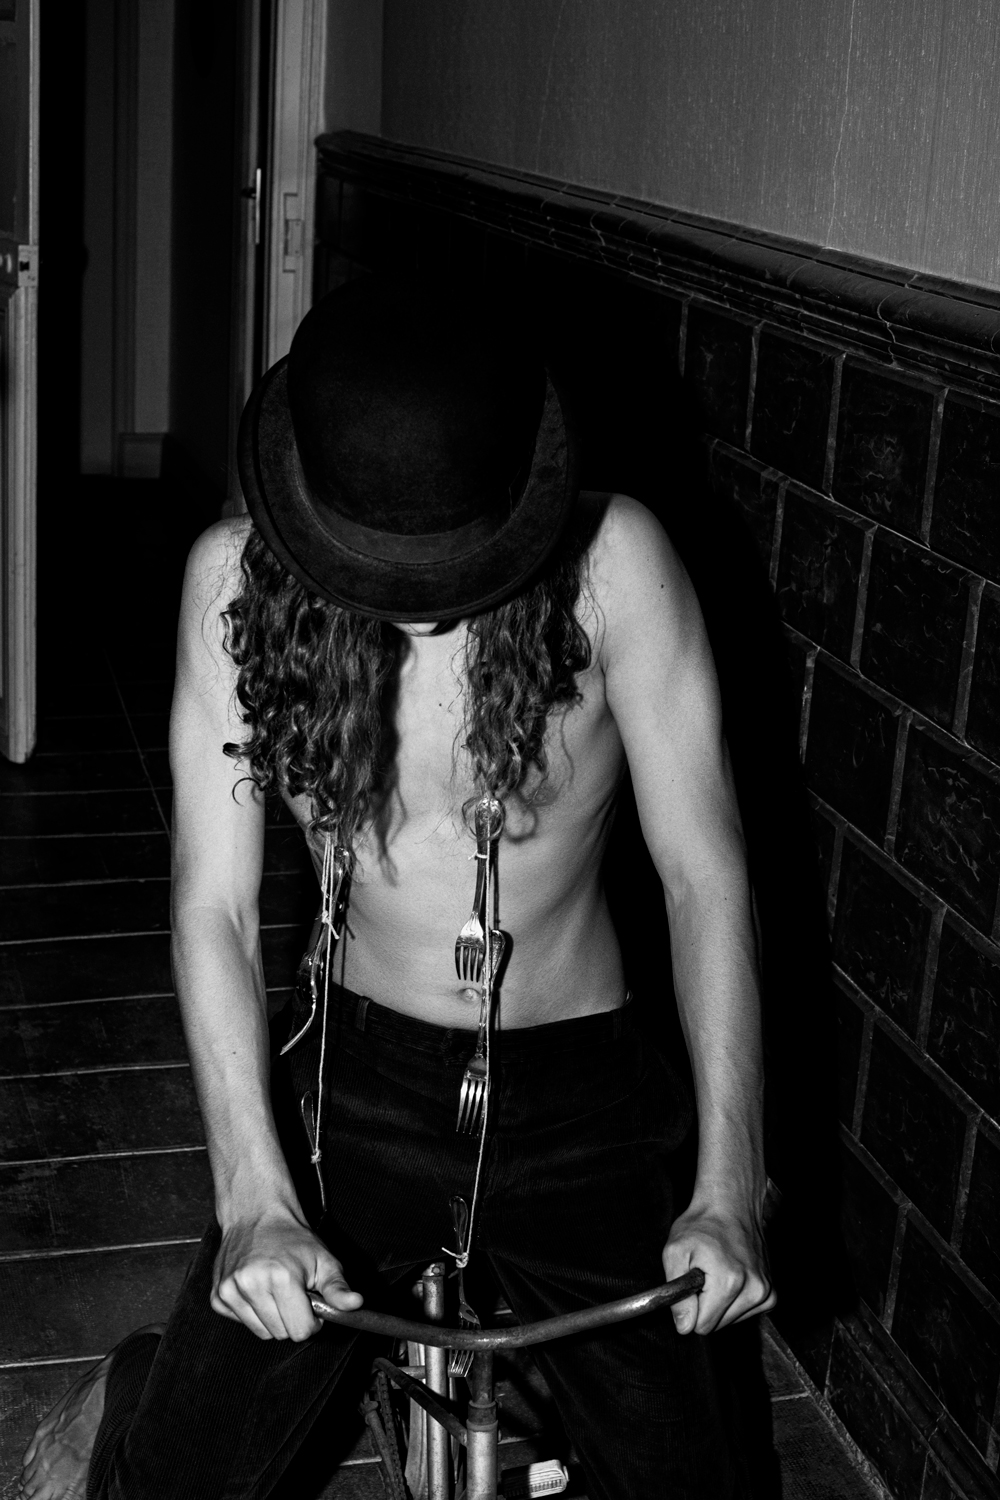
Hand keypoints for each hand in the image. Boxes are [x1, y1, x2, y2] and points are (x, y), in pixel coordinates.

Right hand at [212, 1207, 362, 1340]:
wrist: (256, 1215)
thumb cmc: (292, 1238)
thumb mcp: (323, 1259)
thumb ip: (338, 1288)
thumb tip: (356, 1305)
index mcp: (281, 1278)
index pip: (300, 1330)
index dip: (312, 1321)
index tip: (311, 1304)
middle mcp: (251, 1285)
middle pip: (281, 1334)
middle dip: (292, 1319)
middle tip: (294, 1293)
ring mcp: (230, 1292)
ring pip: (261, 1333)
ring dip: (272, 1318)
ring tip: (275, 1290)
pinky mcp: (218, 1297)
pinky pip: (242, 1323)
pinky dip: (253, 1312)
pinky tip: (258, 1290)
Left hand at [663, 1200, 774, 1335]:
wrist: (731, 1205)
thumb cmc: (701, 1225)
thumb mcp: (675, 1252)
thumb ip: (676, 1294)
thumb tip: (684, 1327)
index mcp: (729, 1281)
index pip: (702, 1326)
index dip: (690, 1308)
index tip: (691, 1285)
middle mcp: (754, 1289)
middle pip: (717, 1325)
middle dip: (705, 1305)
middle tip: (703, 1275)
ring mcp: (766, 1292)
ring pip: (730, 1321)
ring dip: (720, 1302)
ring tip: (717, 1272)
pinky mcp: (772, 1294)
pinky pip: (745, 1314)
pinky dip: (734, 1301)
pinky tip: (731, 1277)